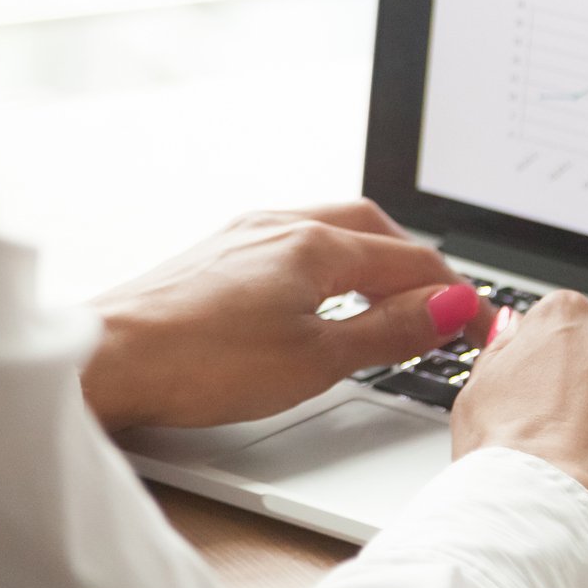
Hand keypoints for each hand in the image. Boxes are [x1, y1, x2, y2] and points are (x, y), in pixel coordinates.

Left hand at [81, 201, 489, 430]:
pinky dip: (328, 265)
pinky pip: (293, 243)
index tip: (479, 325)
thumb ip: (390, 331)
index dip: (454, 294)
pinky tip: (320, 295)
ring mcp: (243, 233)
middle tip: (443, 306)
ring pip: (331, 231)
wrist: (108, 360)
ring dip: (371, 259)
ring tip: (391, 301)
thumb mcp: (317, 359)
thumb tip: (449, 307)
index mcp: (315, 244)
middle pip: (373, 230)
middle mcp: (280, 224)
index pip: (410, 261)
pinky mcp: (215, 253)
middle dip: (416, 265)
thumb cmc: (201, 363)